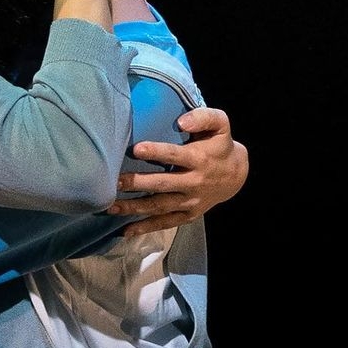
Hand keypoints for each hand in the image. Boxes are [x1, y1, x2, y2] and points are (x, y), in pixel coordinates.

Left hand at [106, 107, 248, 236]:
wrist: (236, 175)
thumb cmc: (220, 145)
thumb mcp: (221, 124)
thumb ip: (204, 117)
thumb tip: (181, 121)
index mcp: (199, 159)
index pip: (176, 155)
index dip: (157, 152)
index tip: (136, 149)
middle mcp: (194, 182)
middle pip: (163, 184)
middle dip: (137, 183)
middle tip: (115, 182)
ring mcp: (190, 202)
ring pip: (160, 206)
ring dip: (135, 207)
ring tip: (111, 207)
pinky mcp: (188, 215)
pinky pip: (165, 223)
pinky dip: (146, 228)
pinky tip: (126, 231)